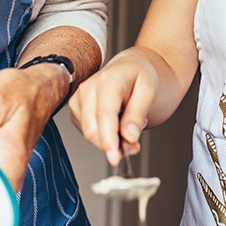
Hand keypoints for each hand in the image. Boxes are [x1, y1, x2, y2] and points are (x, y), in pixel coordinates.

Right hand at [69, 49, 157, 166]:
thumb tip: (128, 137)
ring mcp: (79, 97)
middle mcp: (89, 88)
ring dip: (109, 142)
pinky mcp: (76, 108)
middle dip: (113, 145)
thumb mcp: (149, 92)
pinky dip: (103, 137)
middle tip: (134, 145)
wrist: (131, 67)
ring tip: (129, 129)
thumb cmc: (140, 76)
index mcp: (109, 80)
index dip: (109, 140)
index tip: (115, 158)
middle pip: (93, 130)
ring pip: (89, 134)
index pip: (104, 115)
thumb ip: (137, 115)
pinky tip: (116, 126)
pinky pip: (87, 132)